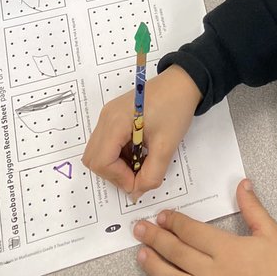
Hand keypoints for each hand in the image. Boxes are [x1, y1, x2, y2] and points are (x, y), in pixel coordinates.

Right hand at [82, 66, 200, 197]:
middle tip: (138, 175)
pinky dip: (118, 154)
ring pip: (98, 152)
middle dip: (114, 173)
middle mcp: (105, 117)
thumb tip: (136, 192)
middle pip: (94, 158)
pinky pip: (106, 142)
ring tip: (140, 162)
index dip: (118, 178)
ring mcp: (108, 115)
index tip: (139, 182)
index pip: (102, 161)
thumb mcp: (166, 146)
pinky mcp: (113, 115)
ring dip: (116, 165)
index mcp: (115, 121)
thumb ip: (151, 174)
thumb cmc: (175, 109)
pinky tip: (138, 152)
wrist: (183, 82)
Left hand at [135, 180, 276, 275]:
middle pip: (177, 253)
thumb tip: (242, 184)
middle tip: (139, 229)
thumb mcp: (272, 233)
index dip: (174, 222)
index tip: (162, 216)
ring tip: (140, 256)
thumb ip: (253, 208)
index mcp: (227, 249)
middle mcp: (213, 273)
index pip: (192, 232)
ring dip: (154, 268)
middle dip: (156, 239)